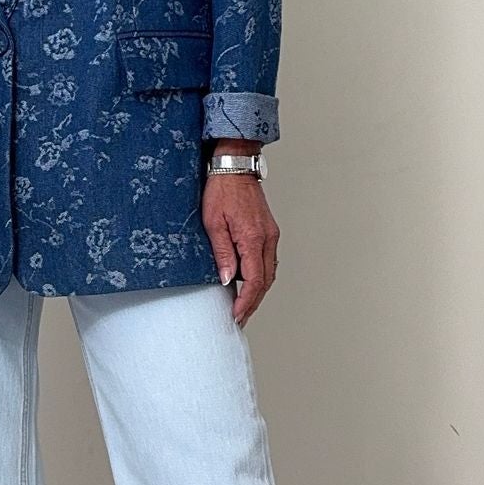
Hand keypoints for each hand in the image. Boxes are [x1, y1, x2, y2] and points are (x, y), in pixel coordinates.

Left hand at [202, 171, 277, 324]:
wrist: (235, 167)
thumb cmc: (221, 190)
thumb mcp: (213, 223)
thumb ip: (221, 253)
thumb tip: (226, 280)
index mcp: (253, 238)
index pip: (254, 280)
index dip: (246, 302)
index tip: (237, 315)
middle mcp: (267, 238)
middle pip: (265, 281)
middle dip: (253, 303)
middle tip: (240, 317)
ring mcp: (270, 235)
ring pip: (269, 272)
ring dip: (258, 291)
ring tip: (243, 305)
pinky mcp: (269, 231)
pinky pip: (267, 260)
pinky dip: (260, 276)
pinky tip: (248, 282)